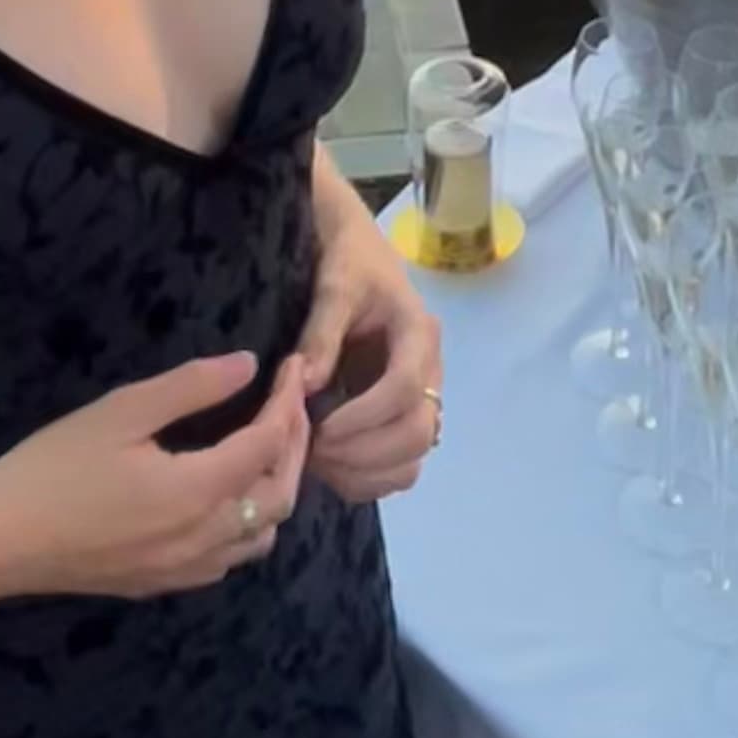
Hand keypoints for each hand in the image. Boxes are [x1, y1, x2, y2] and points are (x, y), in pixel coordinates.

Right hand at [0, 353, 311, 603]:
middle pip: (280, 495)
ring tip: (266, 446)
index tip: (292, 367)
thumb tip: (249, 364)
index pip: (269, 446)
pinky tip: (228, 497)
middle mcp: (202, 539)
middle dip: (294, 445)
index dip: (288, 403)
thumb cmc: (53, 467)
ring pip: (260, 536)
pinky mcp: (160, 585)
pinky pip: (228, 560)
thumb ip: (191, 388)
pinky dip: (247, 525)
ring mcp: (183, 570)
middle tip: (289, 403)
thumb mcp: (121, 412)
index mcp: (197, 493)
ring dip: (276, 489)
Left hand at [297, 197, 443, 503]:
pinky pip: (399, 469)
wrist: (361, 257)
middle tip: (314, 449)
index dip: (364, 415)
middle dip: (364, 451)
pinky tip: (331, 468)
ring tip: (319, 461)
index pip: (406, 387)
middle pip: (418, 432)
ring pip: (413, 459)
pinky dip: (368, 480)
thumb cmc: (349, 264)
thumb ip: (322, 333)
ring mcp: (421, 400)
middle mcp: (430, 372)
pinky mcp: (404, 419)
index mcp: (420, 334)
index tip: (320, 427)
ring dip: (366, 472)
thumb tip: (306, 383)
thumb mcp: (334, 286)